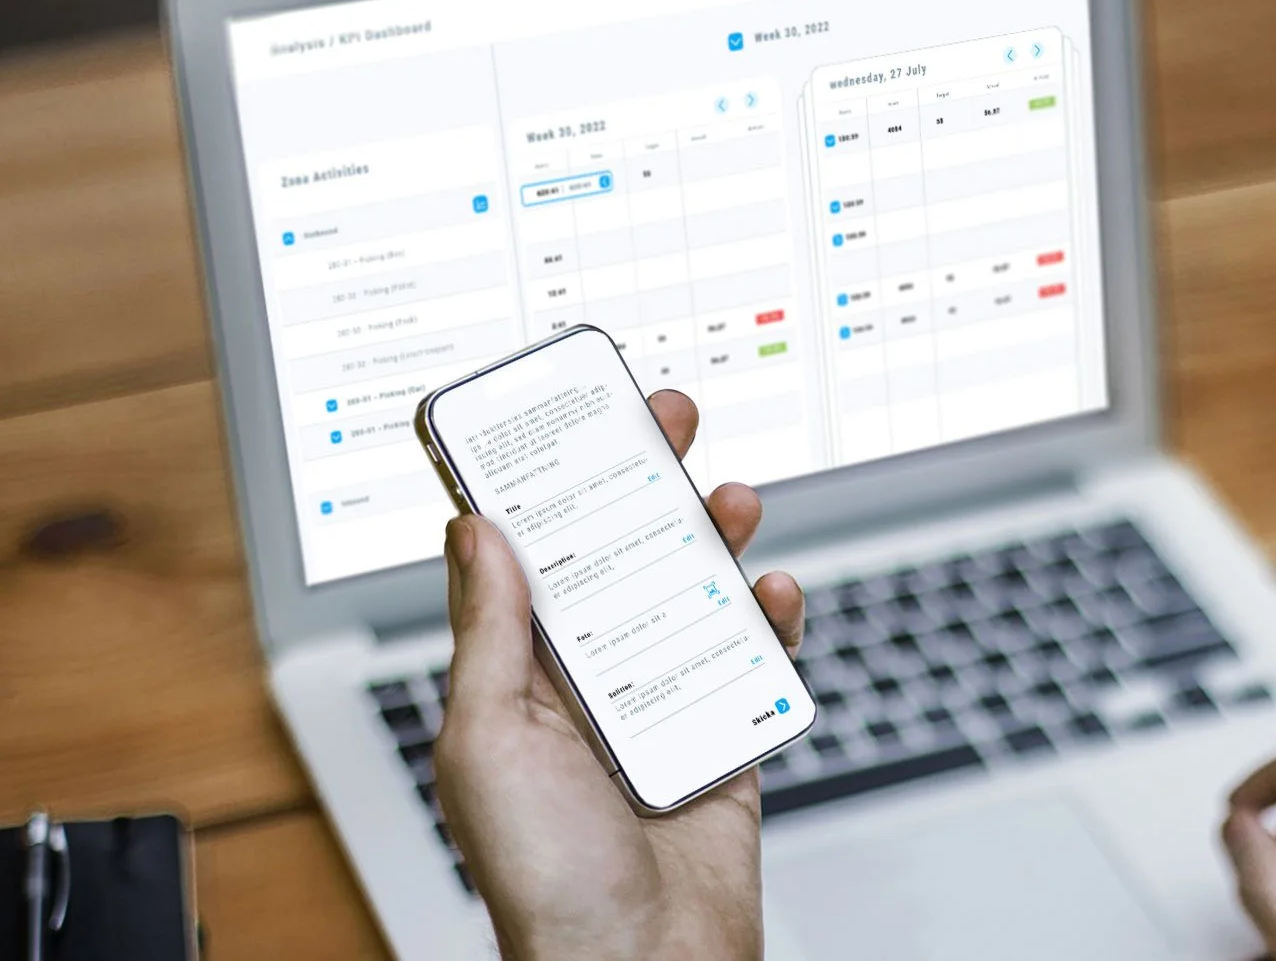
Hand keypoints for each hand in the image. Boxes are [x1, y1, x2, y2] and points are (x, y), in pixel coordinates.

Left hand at [433, 390, 803, 960]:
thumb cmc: (545, 883)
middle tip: (667, 416)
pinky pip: (753, 659)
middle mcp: (587, 682)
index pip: (529, 555)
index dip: (549, 481)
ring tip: (732, 498)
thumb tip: (475, 531)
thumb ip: (490, 634)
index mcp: (516, 678)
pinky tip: (775, 594)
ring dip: (714, 536)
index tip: (568, 415)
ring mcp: (660, 705)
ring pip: (692, 592)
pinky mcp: (724, 736)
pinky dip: (771, 620)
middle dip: (644, 480)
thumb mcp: (489, 742)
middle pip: (620, 554)